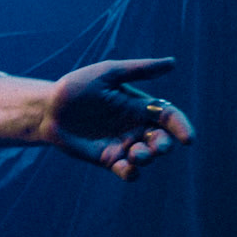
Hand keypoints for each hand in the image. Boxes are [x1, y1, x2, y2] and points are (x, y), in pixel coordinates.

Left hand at [45, 58, 193, 179]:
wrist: (49, 109)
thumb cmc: (78, 87)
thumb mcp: (108, 74)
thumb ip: (138, 70)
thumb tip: (172, 63)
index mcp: (140, 106)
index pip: (168, 117)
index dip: (181, 127)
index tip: (188, 139)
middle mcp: (135, 126)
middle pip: (161, 140)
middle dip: (163, 146)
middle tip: (156, 147)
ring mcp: (122, 144)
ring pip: (146, 157)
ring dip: (146, 158)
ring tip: (135, 154)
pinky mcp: (108, 159)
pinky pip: (126, 171)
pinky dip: (131, 173)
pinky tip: (126, 167)